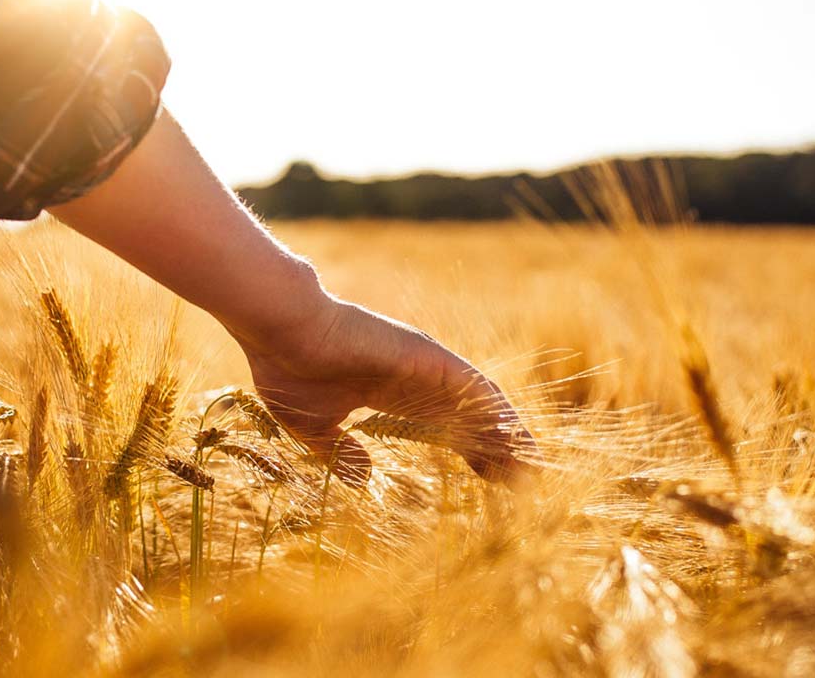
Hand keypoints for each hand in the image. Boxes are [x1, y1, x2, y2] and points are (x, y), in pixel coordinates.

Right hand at [234, 296, 536, 486]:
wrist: (282, 329)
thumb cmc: (288, 369)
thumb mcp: (314, 427)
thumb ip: (340, 453)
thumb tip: (364, 480)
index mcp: (391, 393)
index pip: (444, 427)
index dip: (470, 453)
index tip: (492, 482)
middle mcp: (415, 378)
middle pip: (470, 418)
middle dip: (498, 449)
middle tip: (525, 485)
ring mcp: (424, 365)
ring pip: (479, 403)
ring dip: (506, 434)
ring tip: (532, 467)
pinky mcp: (427, 356)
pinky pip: (473, 387)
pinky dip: (497, 413)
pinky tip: (516, 439)